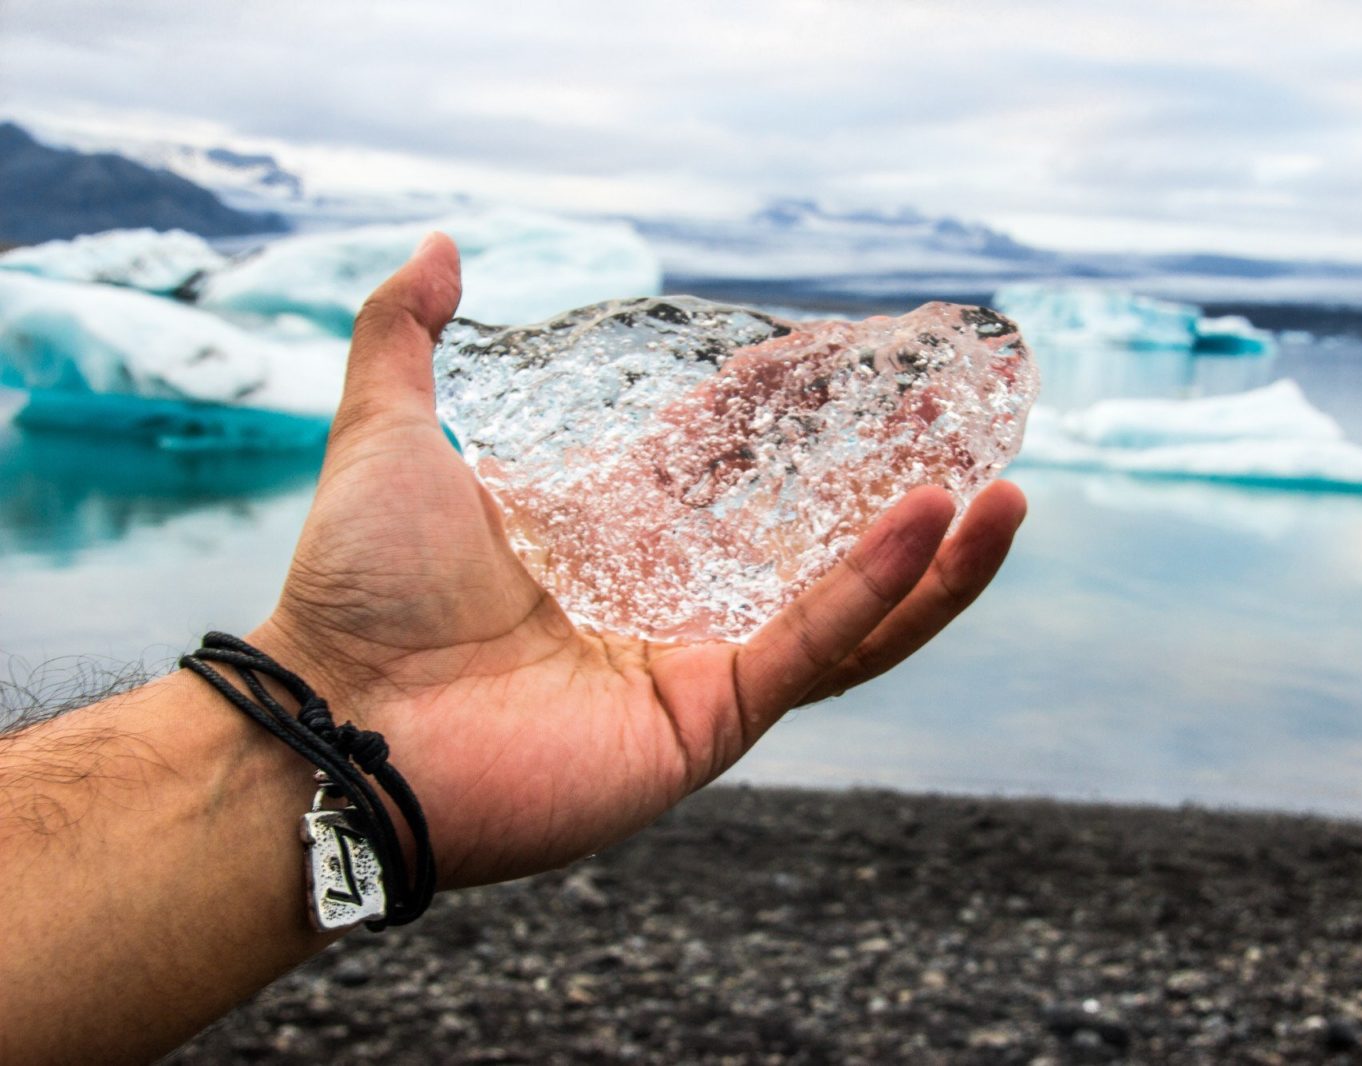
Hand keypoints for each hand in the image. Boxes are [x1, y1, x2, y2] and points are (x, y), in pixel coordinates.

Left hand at [254, 233, 1026, 889]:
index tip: (858, 353)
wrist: (332, 722)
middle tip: (965, 413)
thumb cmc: (354, 590)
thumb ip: (406, 337)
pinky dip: (880, 587)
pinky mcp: (711, 719)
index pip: (731, 459)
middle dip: (894, 475)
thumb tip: (444, 245)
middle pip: (811, 530)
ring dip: (932, 555)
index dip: (797, 408)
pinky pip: (815, 647)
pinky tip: (936, 518)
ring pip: (849, 608)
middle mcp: (668, 598)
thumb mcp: (386, 435)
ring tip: (1005, 490)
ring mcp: (697, 663)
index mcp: (613, 536)